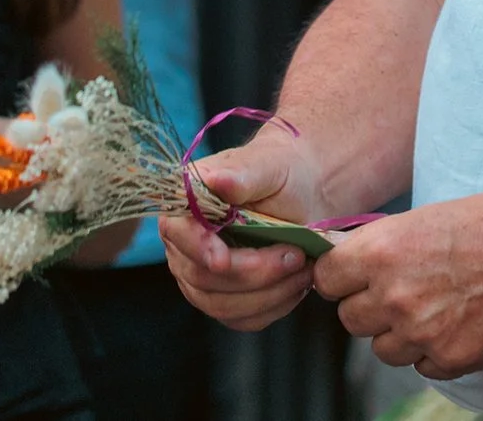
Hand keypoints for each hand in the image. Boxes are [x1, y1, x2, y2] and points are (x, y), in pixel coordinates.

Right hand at [161, 135, 324, 330]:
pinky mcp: (224, 299)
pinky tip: (296, 285)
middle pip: (201, 277)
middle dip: (252, 273)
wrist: (304, 193)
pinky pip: (241, 318)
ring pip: (221, 305)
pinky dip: (272, 307)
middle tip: (296, 257)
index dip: (198, 249)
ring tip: (304, 270)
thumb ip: (242, 174)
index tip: (224, 259)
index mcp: (185, 205)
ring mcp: (200, 276)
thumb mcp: (268, 165)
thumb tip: (215, 179)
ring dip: (267, 294)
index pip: (178, 233)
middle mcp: (184, 244)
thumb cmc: (282, 172)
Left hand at [312, 192, 482, 380]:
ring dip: (401, 333)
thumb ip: (389, 243)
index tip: (355, 276)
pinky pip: (421, 366)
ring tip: (437, 307)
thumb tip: (360, 258)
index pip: (326, 279)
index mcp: (383, 250)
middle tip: (403, 290)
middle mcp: (394, 295)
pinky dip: (434, 352)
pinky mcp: (450, 360)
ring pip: (383, 349)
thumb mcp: (433, 215)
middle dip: (371, 306)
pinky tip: (459, 323)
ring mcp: (421, 332)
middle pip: (350, 319)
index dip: (341, 277)